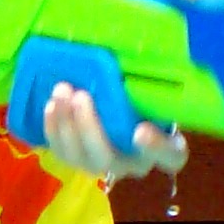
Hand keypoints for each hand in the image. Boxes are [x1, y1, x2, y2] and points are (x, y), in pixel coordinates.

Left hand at [41, 85, 188, 183]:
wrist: (132, 111)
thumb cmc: (150, 101)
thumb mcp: (159, 95)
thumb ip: (152, 88)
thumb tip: (136, 57)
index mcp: (168, 148)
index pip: (171, 156)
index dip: (155, 147)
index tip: (140, 131)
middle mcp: (136, 164)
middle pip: (110, 160)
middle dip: (89, 129)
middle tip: (80, 96)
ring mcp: (106, 166)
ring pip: (82, 159)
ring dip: (66, 126)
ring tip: (62, 92)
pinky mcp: (82, 160)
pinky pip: (64, 153)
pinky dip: (54, 130)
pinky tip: (51, 106)